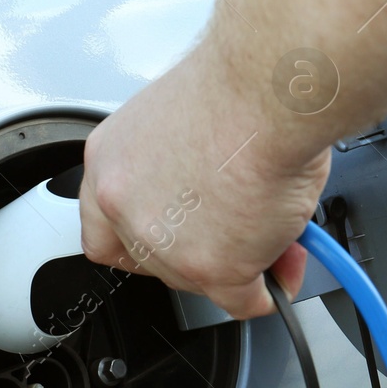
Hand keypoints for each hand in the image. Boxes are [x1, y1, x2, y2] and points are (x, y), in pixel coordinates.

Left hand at [78, 42, 330, 319]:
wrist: (268, 89)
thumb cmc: (238, 88)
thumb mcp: (182, 125)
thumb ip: (182, 175)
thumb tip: (213, 204)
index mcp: (110, 161)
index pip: (102, 227)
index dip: (139, 241)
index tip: (170, 240)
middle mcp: (124, 204)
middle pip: (154, 260)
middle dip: (201, 253)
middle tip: (239, 234)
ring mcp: (164, 242)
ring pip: (198, 280)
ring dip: (240, 264)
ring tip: (274, 227)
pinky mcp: (210, 268)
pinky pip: (242, 300)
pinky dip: (268, 288)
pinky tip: (284, 262)